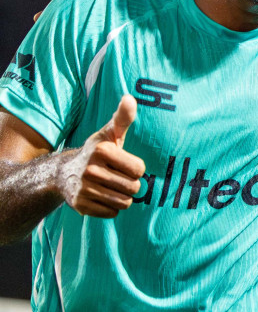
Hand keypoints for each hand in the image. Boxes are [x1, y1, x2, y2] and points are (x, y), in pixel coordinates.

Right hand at [56, 95, 144, 216]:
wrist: (64, 173)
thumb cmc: (97, 152)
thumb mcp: (110, 134)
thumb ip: (123, 118)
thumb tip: (130, 98)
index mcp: (102, 151)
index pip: (140, 170)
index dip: (136, 169)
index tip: (123, 164)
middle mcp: (91, 170)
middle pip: (133, 188)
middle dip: (130, 184)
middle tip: (117, 177)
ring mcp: (84, 189)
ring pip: (124, 202)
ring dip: (122, 197)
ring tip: (111, 187)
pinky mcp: (80, 206)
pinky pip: (112, 213)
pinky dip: (111, 208)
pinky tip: (101, 196)